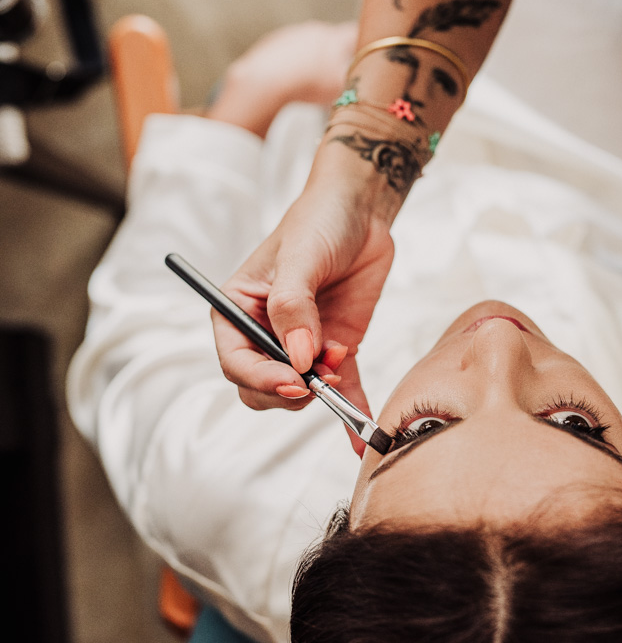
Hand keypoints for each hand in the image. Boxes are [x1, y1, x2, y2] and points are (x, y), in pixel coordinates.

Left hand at [207, 20, 358, 136]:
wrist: (267, 82)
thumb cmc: (307, 85)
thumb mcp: (343, 89)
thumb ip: (357, 84)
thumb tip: (366, 87)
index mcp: (335, 38)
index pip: (356, 35)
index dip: (364, 45)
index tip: (366, 54)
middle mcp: (314, 31)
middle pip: (332, 41)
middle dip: (337, 57)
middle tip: (338, 77)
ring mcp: (293, 34)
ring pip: (310, 47)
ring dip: (314, 61)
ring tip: (312, 83)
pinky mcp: (274, 43)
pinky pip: (290, 52)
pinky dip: (294, 64)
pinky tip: (293, 81)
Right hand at [212, 182, 394, 414]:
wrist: (361, 212)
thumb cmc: (318, 223)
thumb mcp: (300, 258)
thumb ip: (293, 307)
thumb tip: (299, 358)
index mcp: (237, 312)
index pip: (237, 361)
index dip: (261, 379)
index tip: (293, 382)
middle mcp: (265, 335)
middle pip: (263, 388)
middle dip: (291, 392)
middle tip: (320, 380)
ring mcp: (302, 345)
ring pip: (300, 394)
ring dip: (323, 392)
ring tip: (342, 359)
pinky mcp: (337, 349)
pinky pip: (342, 388)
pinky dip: (351, 408)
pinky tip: (363, 430)